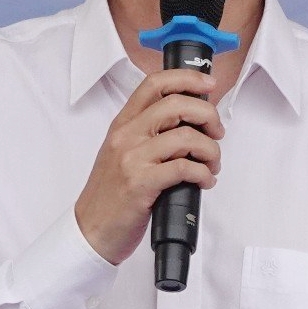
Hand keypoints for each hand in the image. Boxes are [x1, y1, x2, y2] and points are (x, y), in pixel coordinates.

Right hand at [74, 67, 222, 263]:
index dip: (187, 79)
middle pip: (176, 104)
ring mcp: (132, 159)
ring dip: (210, 151)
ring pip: (186, 137)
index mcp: (123, 124)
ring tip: (212, 165)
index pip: (155, 84)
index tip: (208, 85)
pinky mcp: (141, 184)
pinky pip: (184, 168)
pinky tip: (204, 182)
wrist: (90, 230)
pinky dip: (203, 174)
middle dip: (208, 116)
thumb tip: (190, 123)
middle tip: (217, 132)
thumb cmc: (110, 195)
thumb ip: (148, 134)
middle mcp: (126, 136)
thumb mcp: (121, 153)